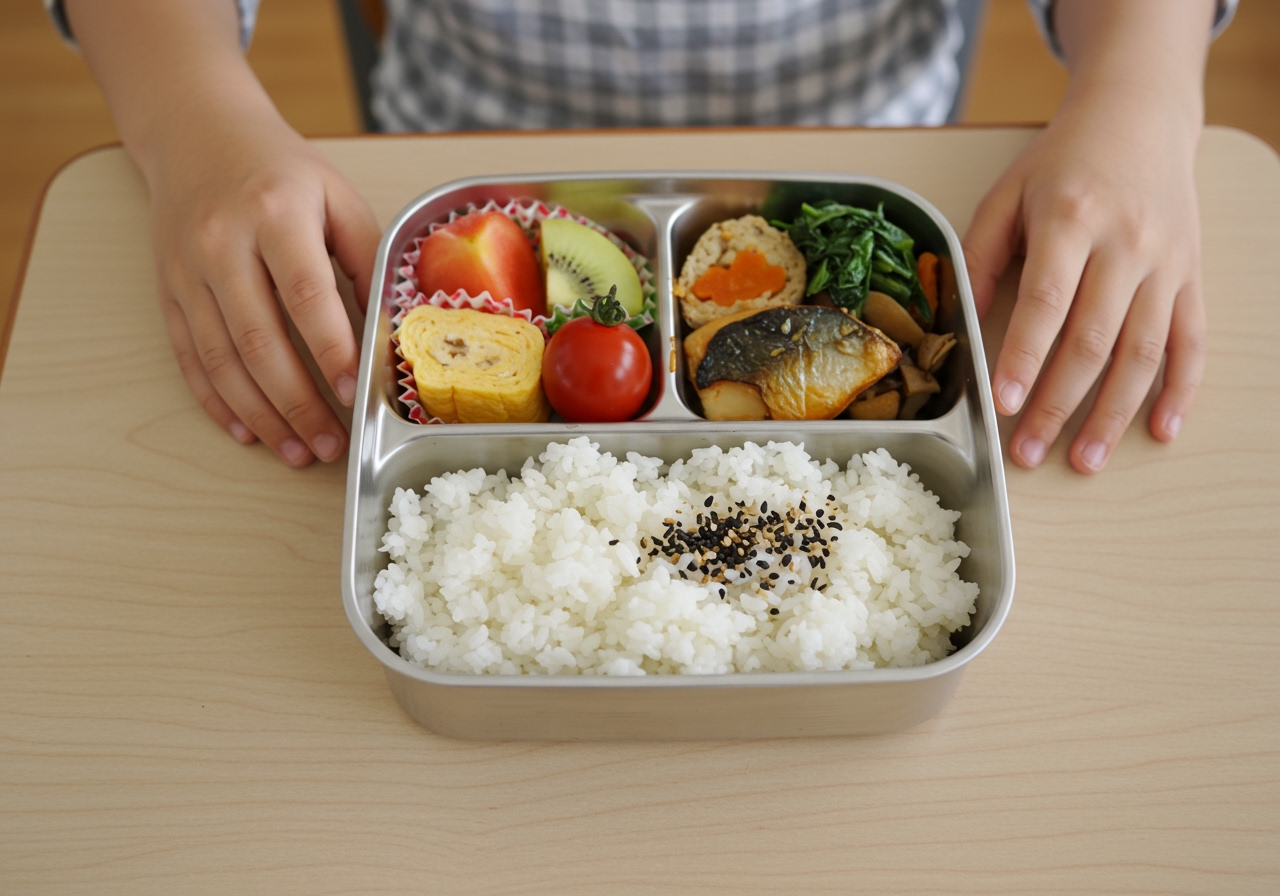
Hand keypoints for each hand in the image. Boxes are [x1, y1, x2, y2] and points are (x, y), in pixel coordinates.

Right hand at [146, 102, 380, 465]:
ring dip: (262, 415)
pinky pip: (190, 357)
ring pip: (222, 359)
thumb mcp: (338, 197)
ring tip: (299, 452)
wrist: (198, 135)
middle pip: (259, 339)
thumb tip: (388, 328)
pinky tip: (248, 431)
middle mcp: (222, 243)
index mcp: (275, 214)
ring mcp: (188, 271)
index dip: (330, 349)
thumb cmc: (280, 171)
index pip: (304, 294)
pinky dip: (218, 401)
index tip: (353, 393)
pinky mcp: (168, 292)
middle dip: (298, 403)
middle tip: (331, 445)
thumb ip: (367, 259)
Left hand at [963, 85, 1203, 473]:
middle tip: (1028, 452)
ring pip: (1143, 351)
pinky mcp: (1192, 275)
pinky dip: (1181, 390)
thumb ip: (980, 257)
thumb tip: (959, 324)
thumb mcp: (1007, 195)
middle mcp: (1126, 244)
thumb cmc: (1063, 161)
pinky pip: (1191, 340)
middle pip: (1093, 339)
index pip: (1047, 302)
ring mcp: (1166, 262)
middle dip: (1058, 404)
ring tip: (1086, 460)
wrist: (1140, 114)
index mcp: (1071, 219)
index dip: (1024, 357)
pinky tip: (1161, 430)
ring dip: (1114, 414)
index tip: (1003, 404)